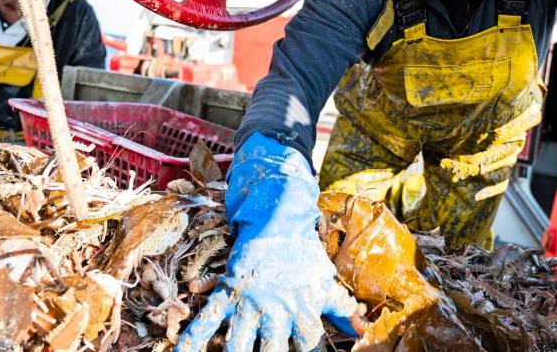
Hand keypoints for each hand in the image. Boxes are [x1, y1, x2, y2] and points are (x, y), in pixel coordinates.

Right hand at [175, 133, 360, 350]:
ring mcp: (249, 302)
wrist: (277, 218)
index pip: (308, 344)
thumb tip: (365, 331)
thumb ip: (344, 309)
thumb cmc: (304, 255)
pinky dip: (191, 339)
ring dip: (235, 351)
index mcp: (303, 310)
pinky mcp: (228, 292)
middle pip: (273, 350)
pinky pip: (207, 319)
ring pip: (239, 343)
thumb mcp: (326, 282)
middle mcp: (276, 310)